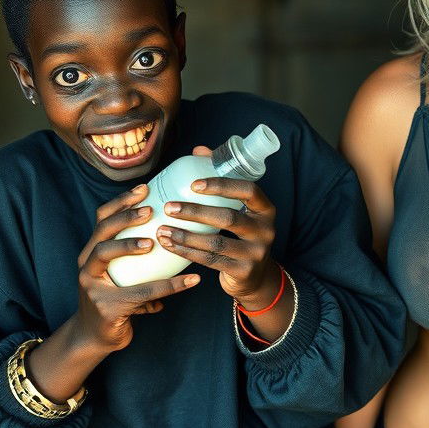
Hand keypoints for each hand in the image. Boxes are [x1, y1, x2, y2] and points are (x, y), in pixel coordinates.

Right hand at [71, 183, 200, 352]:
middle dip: (124, 217)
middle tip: (149, 210)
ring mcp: (92, 285)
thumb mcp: (123, 275)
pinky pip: (141, 293)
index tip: (145, 188)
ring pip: (104, 254)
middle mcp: (86, 265)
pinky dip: (169, 286)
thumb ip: (140, 258)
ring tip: (153, 242)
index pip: (102, 218)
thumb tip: (179, 234)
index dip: (121, 202)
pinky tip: (190, 281)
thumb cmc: (114, 301)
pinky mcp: (107, 307)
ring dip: (129, 244)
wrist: (94, 339)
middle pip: (101, 231)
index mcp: (92, 252)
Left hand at [155, 145, 277, 301]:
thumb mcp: (240, 208)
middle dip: (195, 211)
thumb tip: (199, 151)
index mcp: (266, 209)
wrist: (255, 276)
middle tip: (168, 207)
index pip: (248, 190)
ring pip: (216, 242)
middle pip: (228, 217)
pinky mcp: (243, 272)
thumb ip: (222, 180)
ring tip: (162, 229)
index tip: (193, 184)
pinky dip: (187, 253)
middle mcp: (266, 230)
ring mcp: (256, 253)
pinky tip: (170, 245)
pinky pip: (210, 261)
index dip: (221, 185)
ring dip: (185, 235)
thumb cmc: (242, 234)